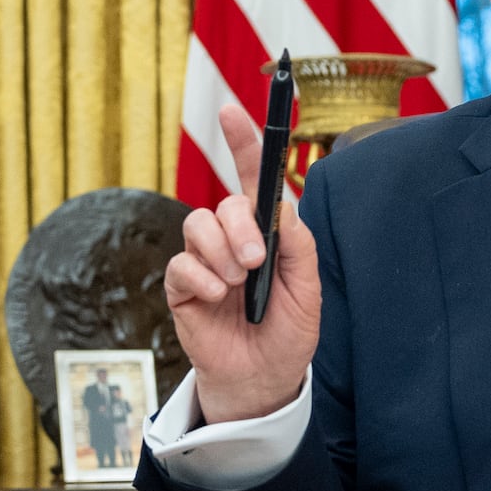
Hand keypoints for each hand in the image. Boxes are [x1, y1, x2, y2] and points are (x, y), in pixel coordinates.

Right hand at [164, 103, 321, 422]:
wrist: (264, 379)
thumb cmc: (288, 332)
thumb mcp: (308, 289)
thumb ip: (298, 246)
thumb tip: (280, 207)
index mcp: (266, 234)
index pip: (252, 178)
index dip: (242, 142)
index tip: (231, 110)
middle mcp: (233, 240)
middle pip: (226, 203)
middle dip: (241, 228)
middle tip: (254, 262)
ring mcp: (205, 262)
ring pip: (198, 224)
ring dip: (221, 252)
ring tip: (236, 283)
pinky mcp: (183, 287)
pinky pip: (182, 263)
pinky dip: (202, 278)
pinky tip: (217, 298)